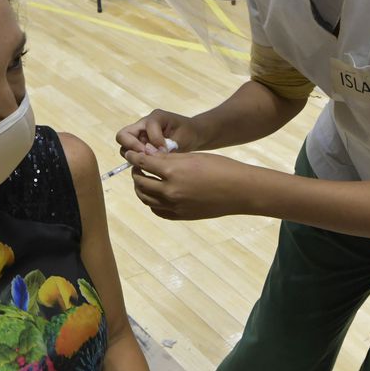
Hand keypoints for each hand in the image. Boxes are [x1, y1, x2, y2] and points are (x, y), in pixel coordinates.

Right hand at [115, 109, 201, 156]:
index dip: (156, 140)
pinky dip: (137, 160)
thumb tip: (156, 154)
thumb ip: (170, 145)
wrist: (190, 134)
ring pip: (124, 146)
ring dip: (133, 155)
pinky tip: (150, 164)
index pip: (149, 126)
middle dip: (132, 147)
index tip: (165, 151)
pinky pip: (131, 154)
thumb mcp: (183, 137)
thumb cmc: (188, 133)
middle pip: (123, 135)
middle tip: (146, 156)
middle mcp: (142, 125)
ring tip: (148, 161)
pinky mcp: (139, 146)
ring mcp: (139, 136)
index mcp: (156, 117)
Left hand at [124, 149, 256, 220]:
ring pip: (145, 199)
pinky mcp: (181, 216)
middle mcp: (170, 191)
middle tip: (138, 167)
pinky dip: (152, 202)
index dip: (133, 158)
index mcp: (172, 172)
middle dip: (136, 173)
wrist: (240, 190)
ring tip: (145, 180)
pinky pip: (157, 210)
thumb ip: (168, 158)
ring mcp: (175, 206)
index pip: (143, 163)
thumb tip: (148, 156)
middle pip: (140, 182)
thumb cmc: (219, 168)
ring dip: (141, 188)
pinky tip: (156, 194)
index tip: (130, 154)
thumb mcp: (192, 157)